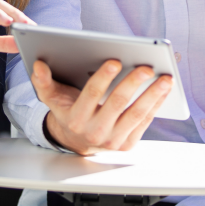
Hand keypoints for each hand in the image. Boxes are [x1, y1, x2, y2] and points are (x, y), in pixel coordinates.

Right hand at [33, 59, 172, 154]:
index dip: (103, 77)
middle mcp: (94, 132)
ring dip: (152, 95)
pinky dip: (156, 104)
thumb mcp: (52, 98)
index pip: (91, 95)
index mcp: (75, 118)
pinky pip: (144, 123)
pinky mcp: (127, 145)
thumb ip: (44, 81)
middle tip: (146, 66)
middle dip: (133, 83)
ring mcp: (112, 141)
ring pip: (136, 114)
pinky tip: (164, 90)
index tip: (115, 60)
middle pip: (117, 103)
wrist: (76, 142)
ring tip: (165, 78)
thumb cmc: (68, 111)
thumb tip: (39, 64)